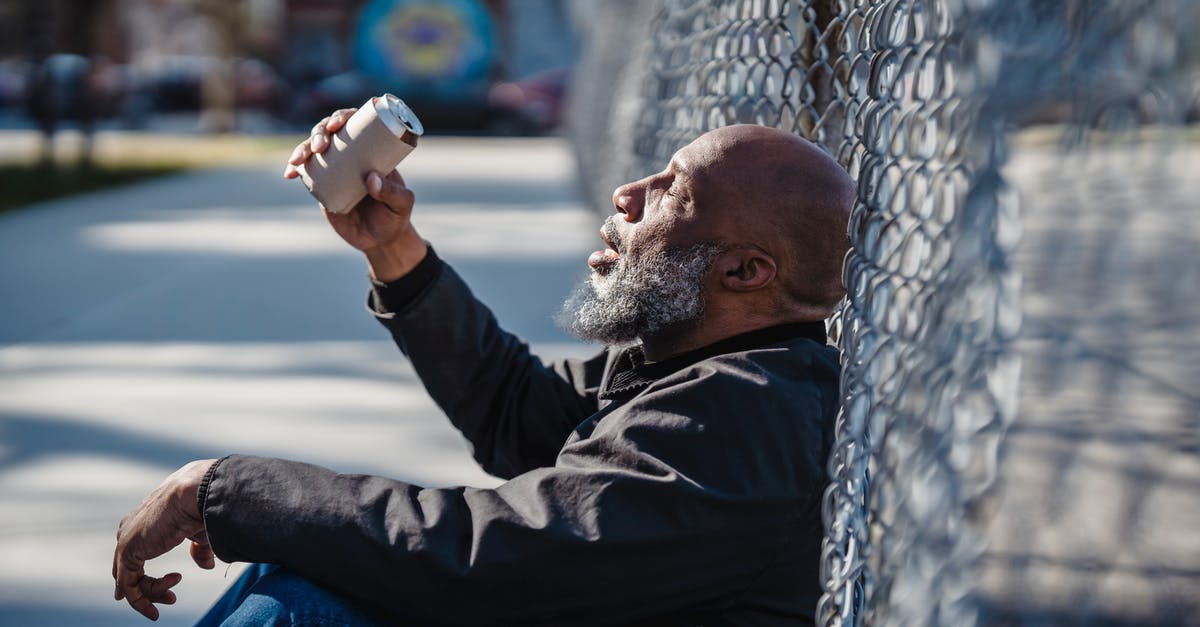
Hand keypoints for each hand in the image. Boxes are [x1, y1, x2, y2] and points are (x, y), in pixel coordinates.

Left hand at [113, 459, 216, 620]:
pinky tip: (159, 604)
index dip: (145, 576)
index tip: (168, 584)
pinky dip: (141, 600)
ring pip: (128, 581)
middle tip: (171, 599)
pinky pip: (129, 586)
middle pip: (128, 571)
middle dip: (148, 588)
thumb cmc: (199, 506)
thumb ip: (198, 550)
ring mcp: (125, 541)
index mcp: (142, 522)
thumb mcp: (199, 533)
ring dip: (151, 595)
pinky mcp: (127, 552)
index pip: (134, 556)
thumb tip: (206, 566)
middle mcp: (128, 531)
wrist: (194, 493)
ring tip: (172, 597)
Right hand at [284, 108, 427, 281]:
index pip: (355, 124)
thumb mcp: (402, 204)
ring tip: (299, 160)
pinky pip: (305, 173)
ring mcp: (334, 169)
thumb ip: (392, 193)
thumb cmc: (395, 217)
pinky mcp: (321, 186)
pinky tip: (290, 173)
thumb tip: (371, 178)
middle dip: (319, 133)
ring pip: (313, 150)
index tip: (337, 124)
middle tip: (321, 146)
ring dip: (303, 148)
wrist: (380, 240)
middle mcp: (350, 155)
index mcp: (371, 150)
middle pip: (329, 132)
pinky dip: (295, 169)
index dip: (342, 117)